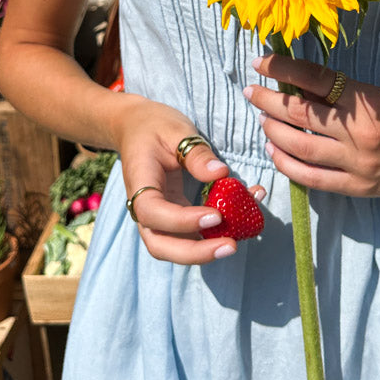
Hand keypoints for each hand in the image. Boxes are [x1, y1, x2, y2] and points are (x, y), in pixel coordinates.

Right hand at [113, 95, 264, 263]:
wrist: (136, 127)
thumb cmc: (155, 126)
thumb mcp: (176, 130)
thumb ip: (196, 152)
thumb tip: (220, 173)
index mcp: (139, 183)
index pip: (153, 212)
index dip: (183, 221)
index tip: (216, 215)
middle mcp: (144, 207)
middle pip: (160, 245)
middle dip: (195, 253)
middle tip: (230, 246)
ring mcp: (157, 216)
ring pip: (174, 247)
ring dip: (205, 250)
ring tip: (238, 240)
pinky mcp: (173, 216)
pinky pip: (190, 233)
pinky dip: (213, 233)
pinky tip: (243, 217)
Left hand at [243, 55, 379, 196]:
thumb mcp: (378, 93)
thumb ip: (340, 94)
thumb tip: (297, 86)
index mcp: (365, 102)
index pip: (314, 80)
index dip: (282, 69)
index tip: (260, 63)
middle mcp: (359, 133)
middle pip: (300, 116)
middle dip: (269, 103)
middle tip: (252, 94)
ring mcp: (358, 164)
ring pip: (300, 149)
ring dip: (273, 133)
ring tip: (262, 122)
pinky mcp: (360, 187)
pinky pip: (313, 180)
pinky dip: (288, 166)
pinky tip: (275, 153)